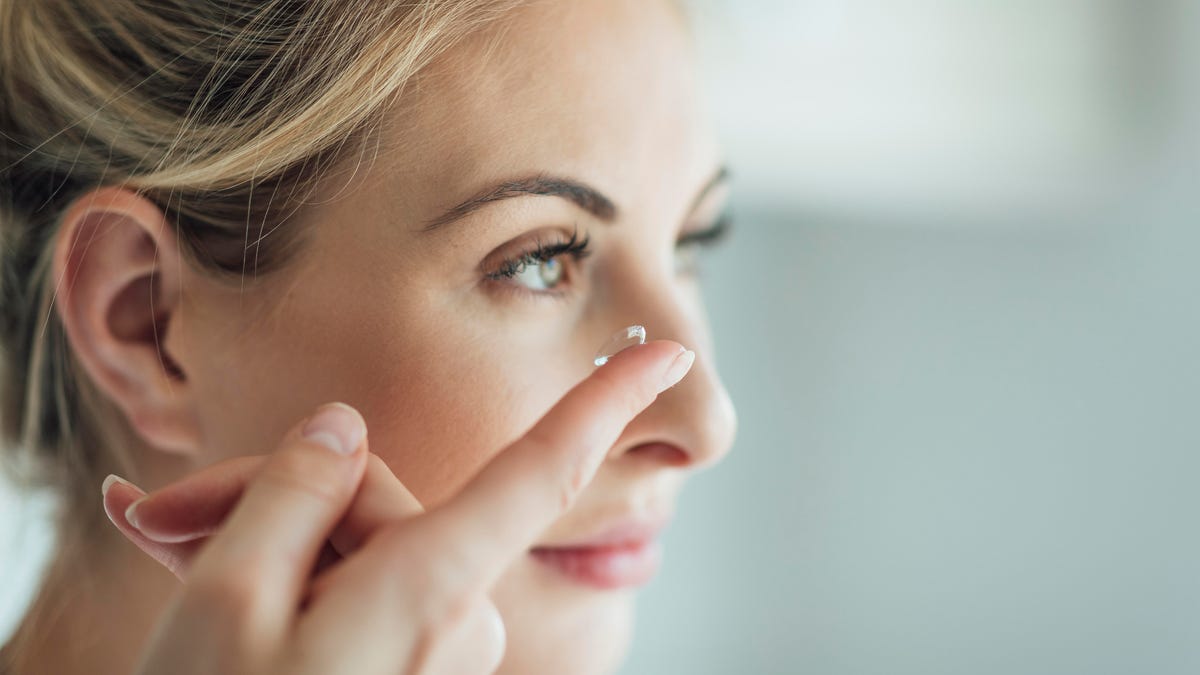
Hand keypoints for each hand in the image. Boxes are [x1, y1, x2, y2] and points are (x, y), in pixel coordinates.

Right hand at [101, 340, 694, 674]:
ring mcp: (437, 653)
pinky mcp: (412, 672)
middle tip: (155, 519)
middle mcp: (456, 619)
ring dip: (268, 548)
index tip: (672, 358)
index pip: (542, 472)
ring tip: (170, 567)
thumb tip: (343, 427)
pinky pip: (361, 594)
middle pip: (379, 501)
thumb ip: (293, 491)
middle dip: (272, 499)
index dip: (605, 403)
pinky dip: (290, 586)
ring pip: (359, 548)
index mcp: (429, 590)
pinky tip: (214, 601)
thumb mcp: (224, 599)